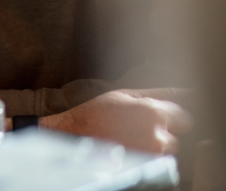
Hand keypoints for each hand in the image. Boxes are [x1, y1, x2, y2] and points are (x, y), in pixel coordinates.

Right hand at [40, 88, 193, 153]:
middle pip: (176, 136)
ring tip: (129, 138)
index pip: (184, 117)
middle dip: (163, 131)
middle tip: (137, 127)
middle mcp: (157, 135)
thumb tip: (187, 92)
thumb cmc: (97, 112)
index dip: (169, 116)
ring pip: (165, 149)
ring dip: (154, 144)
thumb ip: (159, 93)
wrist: (72, 135)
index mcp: (154, 112)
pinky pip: (155, 160)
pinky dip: (145, 155)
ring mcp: (149, 154)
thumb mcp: (126, 95)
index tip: (153, 117)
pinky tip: (127, 147)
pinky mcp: (143, 167)